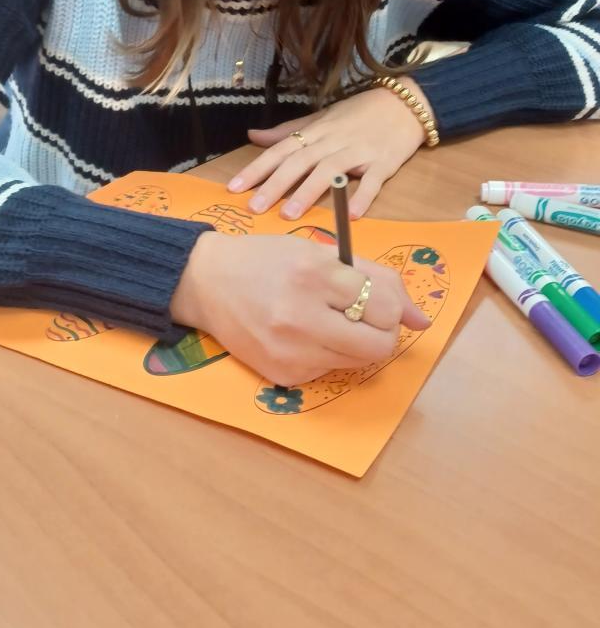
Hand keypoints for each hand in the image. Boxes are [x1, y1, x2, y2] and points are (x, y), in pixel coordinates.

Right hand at [171, 231, 430, 386]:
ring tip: (322, 321)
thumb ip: (376, 279)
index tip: (371, 300)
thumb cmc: (268, 260)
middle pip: (378, 346)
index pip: (384, 308)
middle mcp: (301, 316)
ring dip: (351, 344)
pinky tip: (299, 335)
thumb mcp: (321, 252)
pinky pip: (327, 372)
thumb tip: (422, 321)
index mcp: (315, 274)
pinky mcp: (281, 375)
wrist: (206, 283)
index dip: (388, 306)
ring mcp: (290, 351)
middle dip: (379, 333)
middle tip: (360, 318)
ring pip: (356, 362)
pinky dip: (325, 356)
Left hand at [228, 79, 432, 219]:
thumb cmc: (360, 113)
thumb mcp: (322, 118)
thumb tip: (252, 135)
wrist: (406, 103)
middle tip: (254, 208)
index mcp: (316, 132)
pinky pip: (372, 181)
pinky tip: (353, 215)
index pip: (281, 150)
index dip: (257, 168)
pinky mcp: (384, 162)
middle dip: (275, 185)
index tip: (234, 188)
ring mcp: (359, 151)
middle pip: (300, 162)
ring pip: (329, 171)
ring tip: (289, 214)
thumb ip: (289, 131)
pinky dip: (362, 196)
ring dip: (308, 192)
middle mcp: (333, 141)